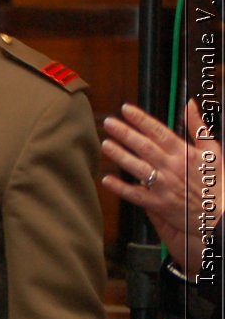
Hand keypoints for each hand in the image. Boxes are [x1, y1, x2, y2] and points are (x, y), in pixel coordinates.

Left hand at [101, 99, 218, 277]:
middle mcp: (173, 168)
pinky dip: (120, 188)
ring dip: (120, 156)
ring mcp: (164, 186)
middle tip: (108, 123)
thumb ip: (198, 126)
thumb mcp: (212, 151)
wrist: (219, 215)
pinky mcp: (158, 204)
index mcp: (185, 153)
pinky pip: (136, 195)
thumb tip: (190, 103)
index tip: (125, 109)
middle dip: (125, 133)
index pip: (159, 132)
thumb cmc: (215, 181)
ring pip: (138, 168)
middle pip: (145, 147)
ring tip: (105, 145)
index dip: (141, 119)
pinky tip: (106, 179)